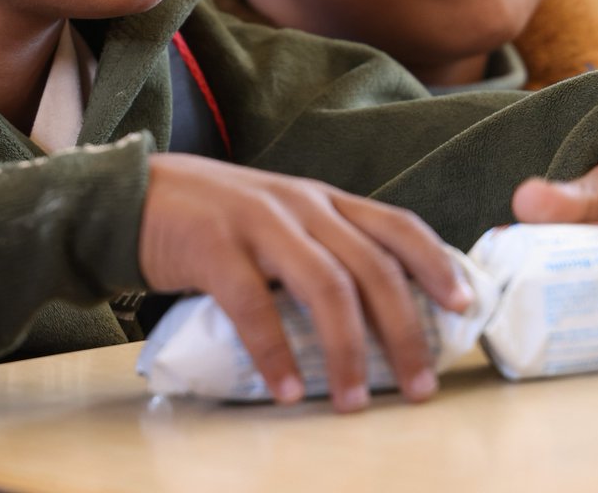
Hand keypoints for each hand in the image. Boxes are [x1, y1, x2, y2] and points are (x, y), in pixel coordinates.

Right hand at [140, 153, 471, 411]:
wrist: (133, 194)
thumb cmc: (213, 218)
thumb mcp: (277, 218)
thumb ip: (317, 247)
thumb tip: (371, 313)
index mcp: (320, 199)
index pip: (395, 223)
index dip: (436, 262)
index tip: (464, 306)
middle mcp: (300, 204)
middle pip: (371, 266)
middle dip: (404, 329)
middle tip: (420, 385)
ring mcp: (258, 221)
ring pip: (325, 286)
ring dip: (347, 351)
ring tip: (354, 402)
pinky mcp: (214, 246)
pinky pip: (254, 306)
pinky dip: (275, 353)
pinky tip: (287, 390)